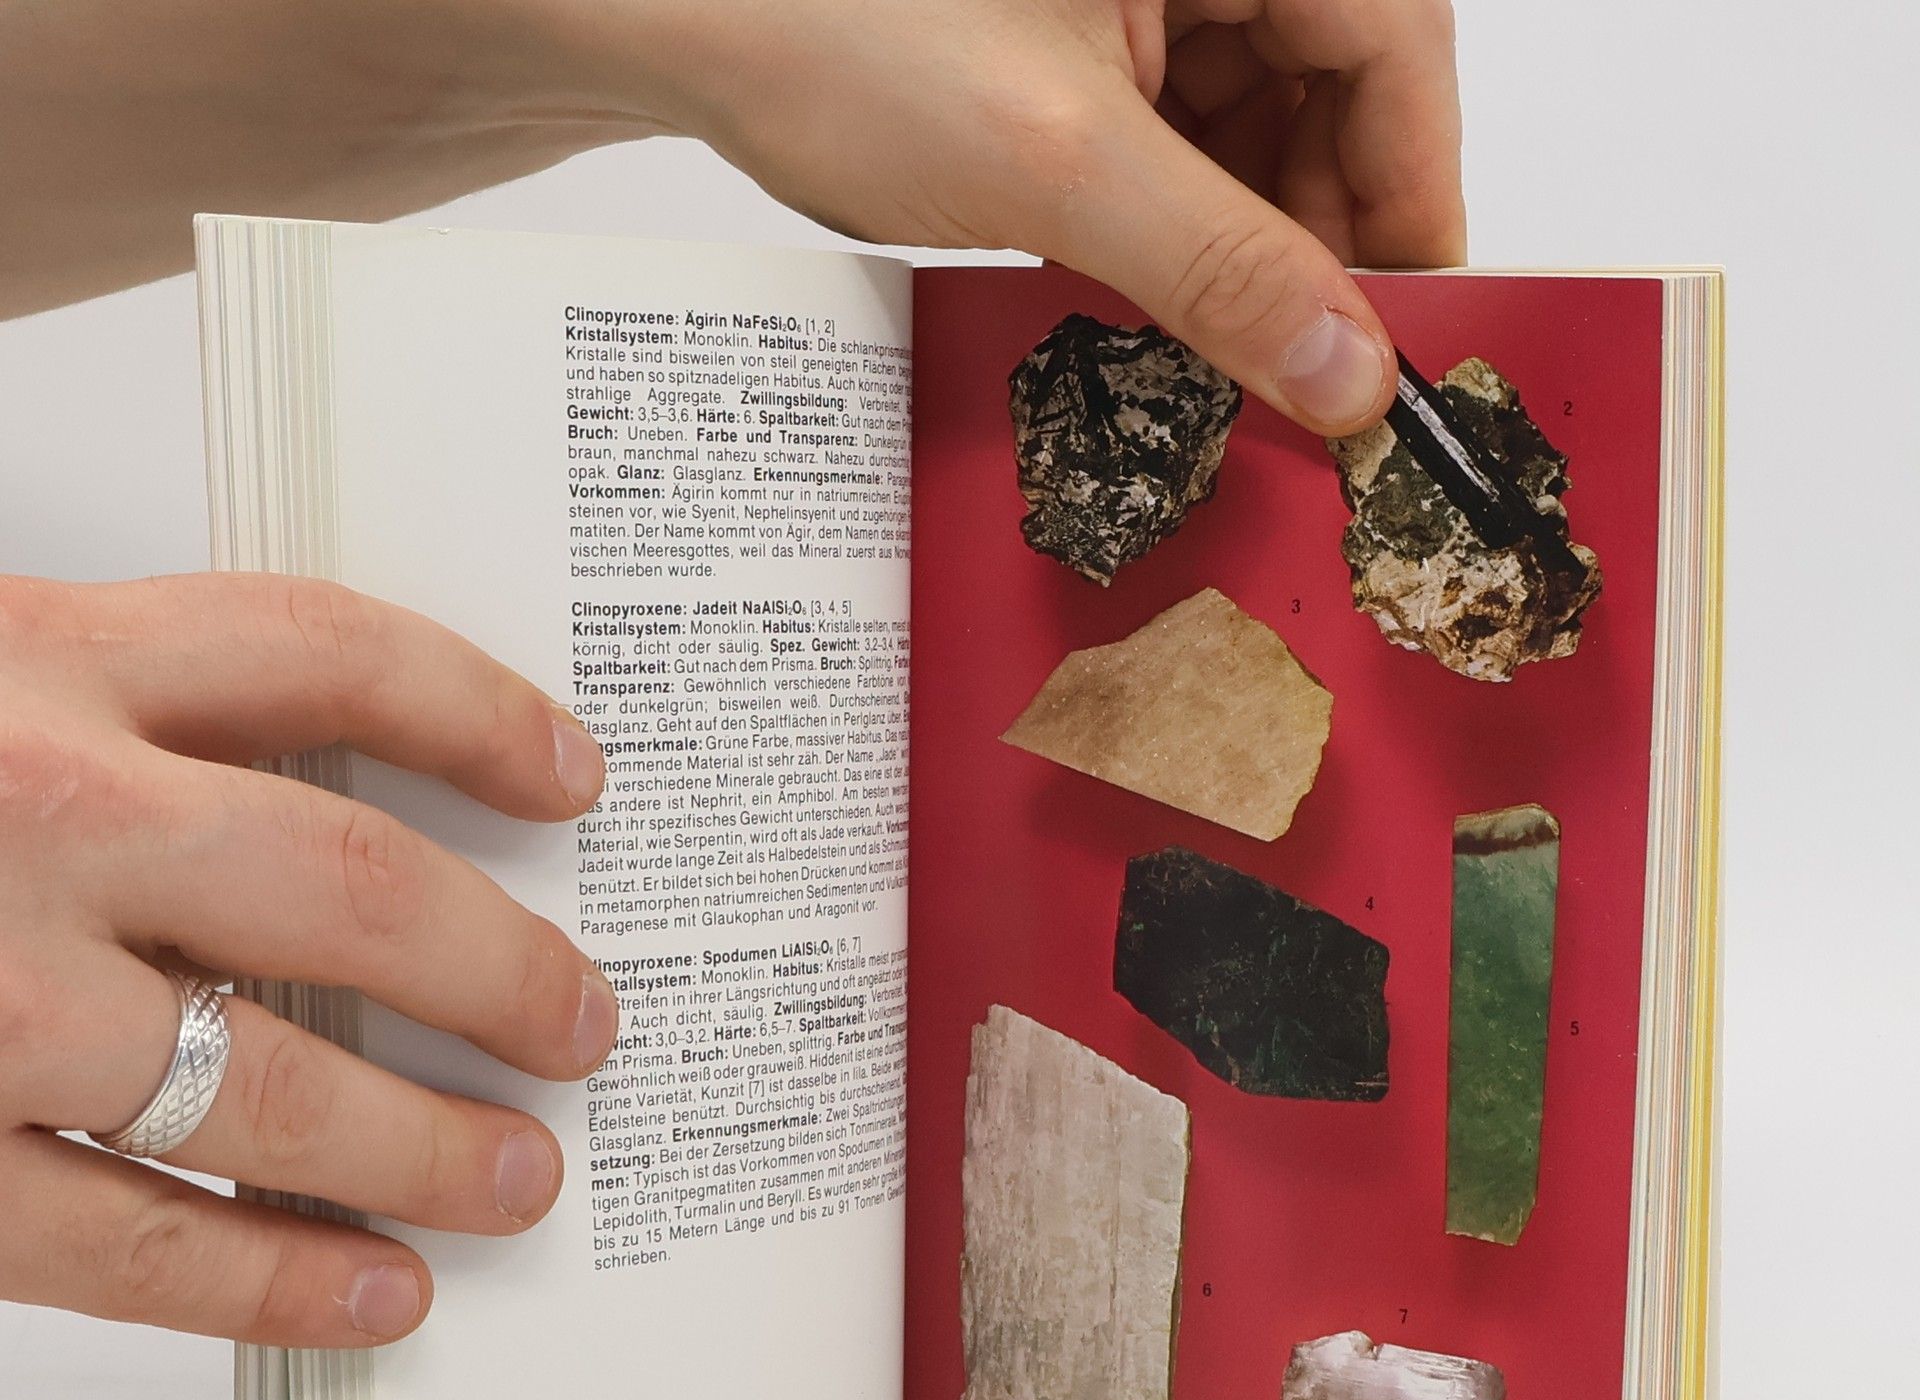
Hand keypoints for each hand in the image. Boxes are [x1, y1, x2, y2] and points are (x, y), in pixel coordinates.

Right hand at [0, 574, 617, 1345]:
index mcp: (30, 654)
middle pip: (346, 878)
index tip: (572, 772)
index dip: (476, 706)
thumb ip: (111, 717)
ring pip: (257, 1081)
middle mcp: (20, 806)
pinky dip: (263, 1282)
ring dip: (416, 1145)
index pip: (324, 645)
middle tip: (586, 1025)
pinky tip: (370, 1297)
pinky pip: (118, 1239)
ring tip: (521, 1182)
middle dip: (498, 966)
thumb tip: (318, 822)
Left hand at [648, 0, 1463, 432]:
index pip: (1396, 51)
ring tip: (1208, 354)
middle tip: (1299, 377)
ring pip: (1255, 137)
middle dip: (1317, 246)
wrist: (678, 16)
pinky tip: (1147, 307)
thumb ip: (1220, 269)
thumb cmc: (837, 23)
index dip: (1415, 207)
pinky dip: (1173, 237)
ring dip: (1242, 255)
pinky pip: (1176, 150)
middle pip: (1334, 99)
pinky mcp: (1085, 51)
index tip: (1409, 341)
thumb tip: (1351, 375)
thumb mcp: (1058, 165)